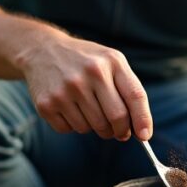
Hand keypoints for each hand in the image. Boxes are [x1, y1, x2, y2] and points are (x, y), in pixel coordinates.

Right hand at [17, 31, 152, 140]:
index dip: (143, 120)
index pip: (135, 96)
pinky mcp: (47, 104)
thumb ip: (130, 91)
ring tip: (88, 108)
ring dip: (95, 127)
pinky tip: (69, 108)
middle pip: (116, 118)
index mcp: (111, 62)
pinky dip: (73, 125)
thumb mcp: (111, 63)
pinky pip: (70, 130)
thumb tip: (141, 132)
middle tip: (118, 130)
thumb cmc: (86, 62)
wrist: (42, 50)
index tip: (144, 136)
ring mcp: (66, 89)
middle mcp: (89, 74)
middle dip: (120, 130)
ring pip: (92, 128)